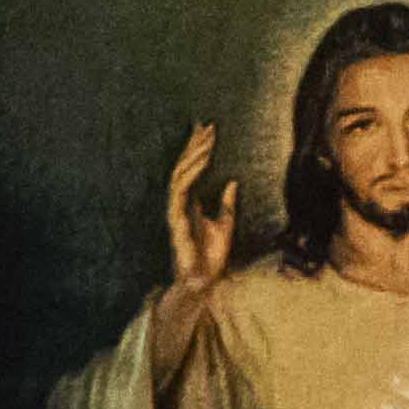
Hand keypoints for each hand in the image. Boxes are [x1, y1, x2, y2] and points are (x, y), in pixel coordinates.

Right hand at [159, 124, 228, 302]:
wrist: (202, 282)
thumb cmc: (210, 256)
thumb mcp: (225, 224)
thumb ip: (227, 204)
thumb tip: (232, 182)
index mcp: (190, 203)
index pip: (191, 170)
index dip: (197, 150)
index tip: (208, 130)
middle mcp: (180, 204)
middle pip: (183, 168)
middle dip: (193, 146)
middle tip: (206, 126)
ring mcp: (176, 212)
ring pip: (179, 176)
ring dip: (192, 156)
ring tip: (205, 140)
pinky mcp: (176, 221)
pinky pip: (180, 193)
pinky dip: (190, 176)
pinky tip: (201, 163)